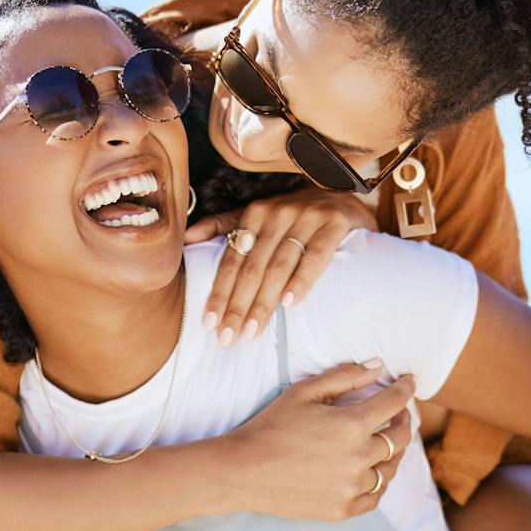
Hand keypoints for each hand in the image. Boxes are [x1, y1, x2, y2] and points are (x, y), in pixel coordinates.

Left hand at [187, 189, 378, 345]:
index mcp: (255, 213)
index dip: (219, 292)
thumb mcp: (259, 214)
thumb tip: (186, 239)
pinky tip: (290, 302)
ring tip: (253, 330)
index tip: (209, 323)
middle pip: (252, 267)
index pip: (232, 260)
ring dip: (264, 301)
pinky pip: (316, 255)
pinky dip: (302, 280)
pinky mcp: (334, 223)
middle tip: (228, 337)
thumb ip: (224, 225)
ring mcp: (307, 217)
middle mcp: (278, 213)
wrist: (344, 194)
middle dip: (238, 305)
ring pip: (279, 265)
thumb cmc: (297, 213)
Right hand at [216, 361, 414, 521]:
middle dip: (404, 420)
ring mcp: (352, 488)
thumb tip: (378, 367)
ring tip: (384, 442)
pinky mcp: (343, 509)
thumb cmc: (272, 426)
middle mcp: (358, 458)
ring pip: (391, 468)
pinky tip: (373, 470)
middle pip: (400, 438)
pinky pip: (376, 495)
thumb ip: (345, 376)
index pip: (394, 403)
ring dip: (393, 452)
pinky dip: (379, 481)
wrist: (244, 470)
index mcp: (351, 425)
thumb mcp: (305, 392)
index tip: (410, 382)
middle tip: (398, 413)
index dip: (406, 389)